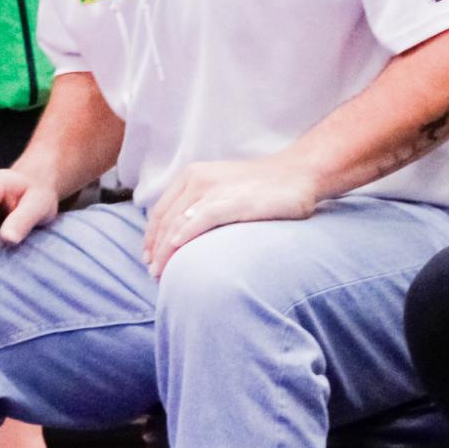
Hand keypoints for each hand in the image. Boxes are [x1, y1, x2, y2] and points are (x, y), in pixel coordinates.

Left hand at [142, 158, 319, 276]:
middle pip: (164, 220)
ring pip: (176, 224)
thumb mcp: (224, 187)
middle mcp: (198, 179)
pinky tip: (176, 254)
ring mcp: (214, 190)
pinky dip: (182, 239)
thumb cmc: (263, 186)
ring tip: (162, 272)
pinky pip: (197, 222)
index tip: (149, 258)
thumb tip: (182, 233)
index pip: (161, 210)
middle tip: (154, 273)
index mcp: (193, 175)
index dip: (151, 237)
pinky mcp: (231, 201)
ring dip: (165, 251)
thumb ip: (202, 204)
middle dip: (155, 249)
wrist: (298, 174)